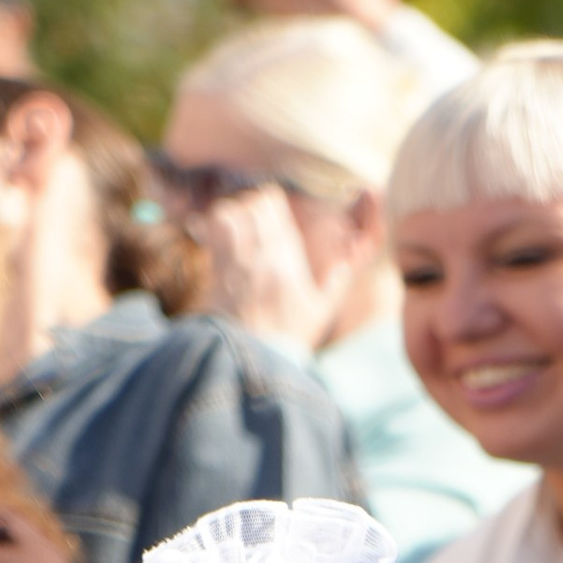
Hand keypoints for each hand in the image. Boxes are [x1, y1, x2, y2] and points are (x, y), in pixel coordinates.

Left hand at [194, 182, 333, 351]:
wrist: (252, 360)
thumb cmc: (290, 337)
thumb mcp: (320, 312)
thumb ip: (336, 282)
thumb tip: (350, 261)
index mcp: (287, 264)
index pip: (275, 211)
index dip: (273, 202)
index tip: (274, 206)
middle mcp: (259, 258)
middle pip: (251, 207)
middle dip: (252, 204)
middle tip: (254, 214)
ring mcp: (234, 265)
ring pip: (228, 215)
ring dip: (233, 213)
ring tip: (237, 222)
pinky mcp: (215, 274)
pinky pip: (212, 235)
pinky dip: (214, 227)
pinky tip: (220, 236)